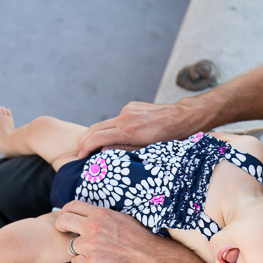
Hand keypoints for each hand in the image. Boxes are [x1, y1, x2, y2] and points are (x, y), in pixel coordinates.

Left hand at [55, 200, 180, 262]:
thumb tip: (91, 214)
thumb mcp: (123, 219)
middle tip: (64, 232)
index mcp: (100, 214)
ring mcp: (90, 246)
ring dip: (78, 251)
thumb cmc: (141, 239)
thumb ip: (104, 216)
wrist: (152, 259)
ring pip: (70, 246)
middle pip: (64, 221)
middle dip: (61, 226)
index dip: (66, 212)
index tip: (66, 218)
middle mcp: (93, 227)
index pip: (72, 206)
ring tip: (93, 255)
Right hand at [77, 101, 194, 157]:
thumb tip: (103, 152)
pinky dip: (113, 128)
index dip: (85, 148)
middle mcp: (125, 118)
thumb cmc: (168, 138)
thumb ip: (123, 150)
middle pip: (95, 128)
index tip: (80, 156)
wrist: (181, 118)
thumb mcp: (146, 150)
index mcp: (128, 131)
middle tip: (82, 151)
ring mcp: (127, 109)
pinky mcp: (131, 105)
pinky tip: (119, 135)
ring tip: (98, 146)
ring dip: (99, 134)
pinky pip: (117, 118)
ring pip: (106, 123)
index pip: (97, 138)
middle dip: (85, 140)